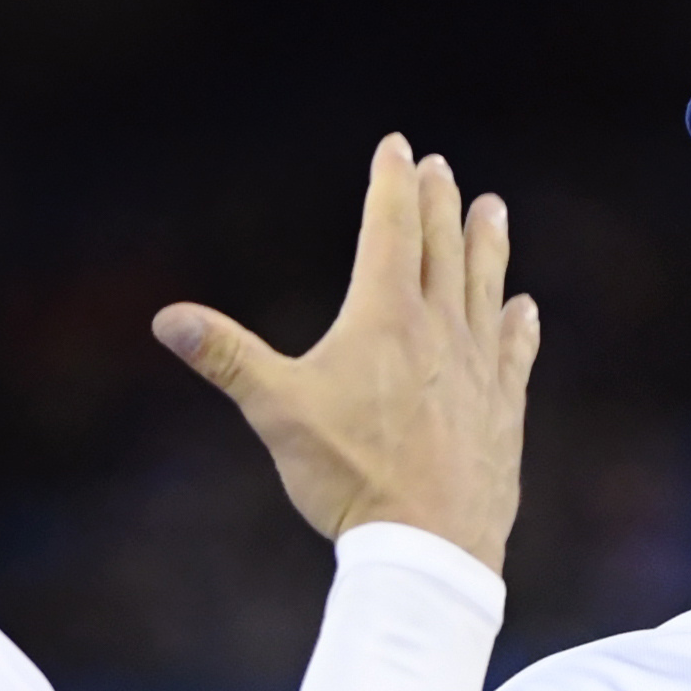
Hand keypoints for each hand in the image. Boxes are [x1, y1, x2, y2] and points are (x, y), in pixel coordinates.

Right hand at [153, 134, 540, 573]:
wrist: (429, 544)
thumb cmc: (349, 475)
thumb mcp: (276, 411)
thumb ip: (225, 357)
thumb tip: (165, 318)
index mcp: (384, 315)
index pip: (390, 228)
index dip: (392, 183)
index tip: (398, 146)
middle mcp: (439, 327)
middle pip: (443, 247)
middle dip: (438, 202)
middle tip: (442, 168)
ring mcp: (479, 367)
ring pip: (487, 286)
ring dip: (487, 244)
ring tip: (492, 209)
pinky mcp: (502, 408)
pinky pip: (515, 351)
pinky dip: (520, 324)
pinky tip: (525, 308)